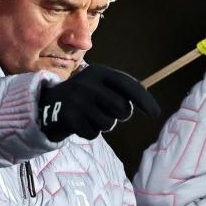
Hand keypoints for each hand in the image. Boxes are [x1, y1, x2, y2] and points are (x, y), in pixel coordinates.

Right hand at [37, 64, 160, 141]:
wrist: (49, 102)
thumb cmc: (86, 94)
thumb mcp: (101, 84)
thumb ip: (122, 90)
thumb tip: (151, 106)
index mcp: (99, 72)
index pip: (128, 85)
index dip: (144, 100)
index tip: (155, 114)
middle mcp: (88, 84)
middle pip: (121, 109)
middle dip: (120, 115)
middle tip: (109, 111)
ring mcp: (77, 101)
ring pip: (108, 124)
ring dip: (104, 124)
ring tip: (92, 115)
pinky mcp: (69, 118)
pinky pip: (94, 134)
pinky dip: (90, 132)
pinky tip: (81, 122)